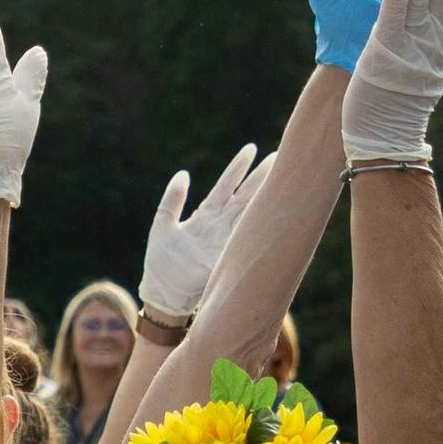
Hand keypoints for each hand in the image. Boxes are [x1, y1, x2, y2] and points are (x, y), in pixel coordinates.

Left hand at [139, 145, 267, 320]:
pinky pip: (246, 237)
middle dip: (262, 176)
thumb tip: (183, 174)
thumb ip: (172, 200)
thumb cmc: (160, 263)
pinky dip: (258, 225)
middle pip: (245, 195)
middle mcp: (221, 225)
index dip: (239, 167)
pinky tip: (272, 210)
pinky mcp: (227, 256)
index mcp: (206, 215)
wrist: (162, 294)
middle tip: (279, 156)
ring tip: (282, 176)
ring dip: (265, 196)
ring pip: (250, 212)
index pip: (226, 185)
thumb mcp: (163, 226)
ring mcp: (227, 240)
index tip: (251, 149)